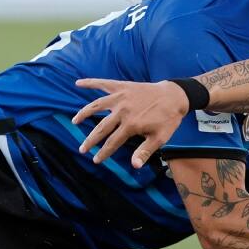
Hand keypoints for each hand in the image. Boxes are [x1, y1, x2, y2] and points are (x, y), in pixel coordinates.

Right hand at [72, 78, 188, 167]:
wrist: (175, 96)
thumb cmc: (168, 119)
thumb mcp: (159, 138)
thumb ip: (145, 151)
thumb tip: (134, 166)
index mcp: (131, 124)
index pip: (112, 142)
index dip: (103, 153)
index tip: (95, 160)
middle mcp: (123, 111)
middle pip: (101, 127)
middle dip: (90, 140)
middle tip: (82, 149)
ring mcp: (121, 97)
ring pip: (96, 105)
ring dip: (84, 113)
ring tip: (74, 121)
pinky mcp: (122, 86)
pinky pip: (103, 84)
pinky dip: (90, 83)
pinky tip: (78, 83)